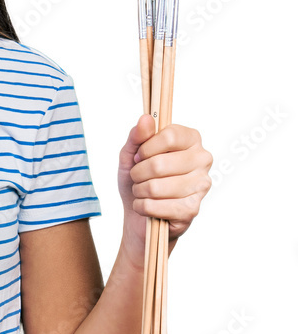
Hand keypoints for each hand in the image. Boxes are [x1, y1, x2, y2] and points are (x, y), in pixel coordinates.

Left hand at [118, 114, 212, 261]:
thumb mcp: (131, 155)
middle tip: (137, 177)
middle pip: (159, 164)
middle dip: (138, 173)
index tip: (139, 156)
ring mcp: (201, 186)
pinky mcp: (192, 210)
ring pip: (155, 187)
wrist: (140, 214)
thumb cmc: (139, 180)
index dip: (145, 148)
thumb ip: (137, 136)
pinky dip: (141, 207)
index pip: (169, 136)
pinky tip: (145, 206)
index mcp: (192, 140)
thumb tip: (146, 119)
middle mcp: (203, 160)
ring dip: (139, 191)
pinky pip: (154, 206)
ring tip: (142, 191)